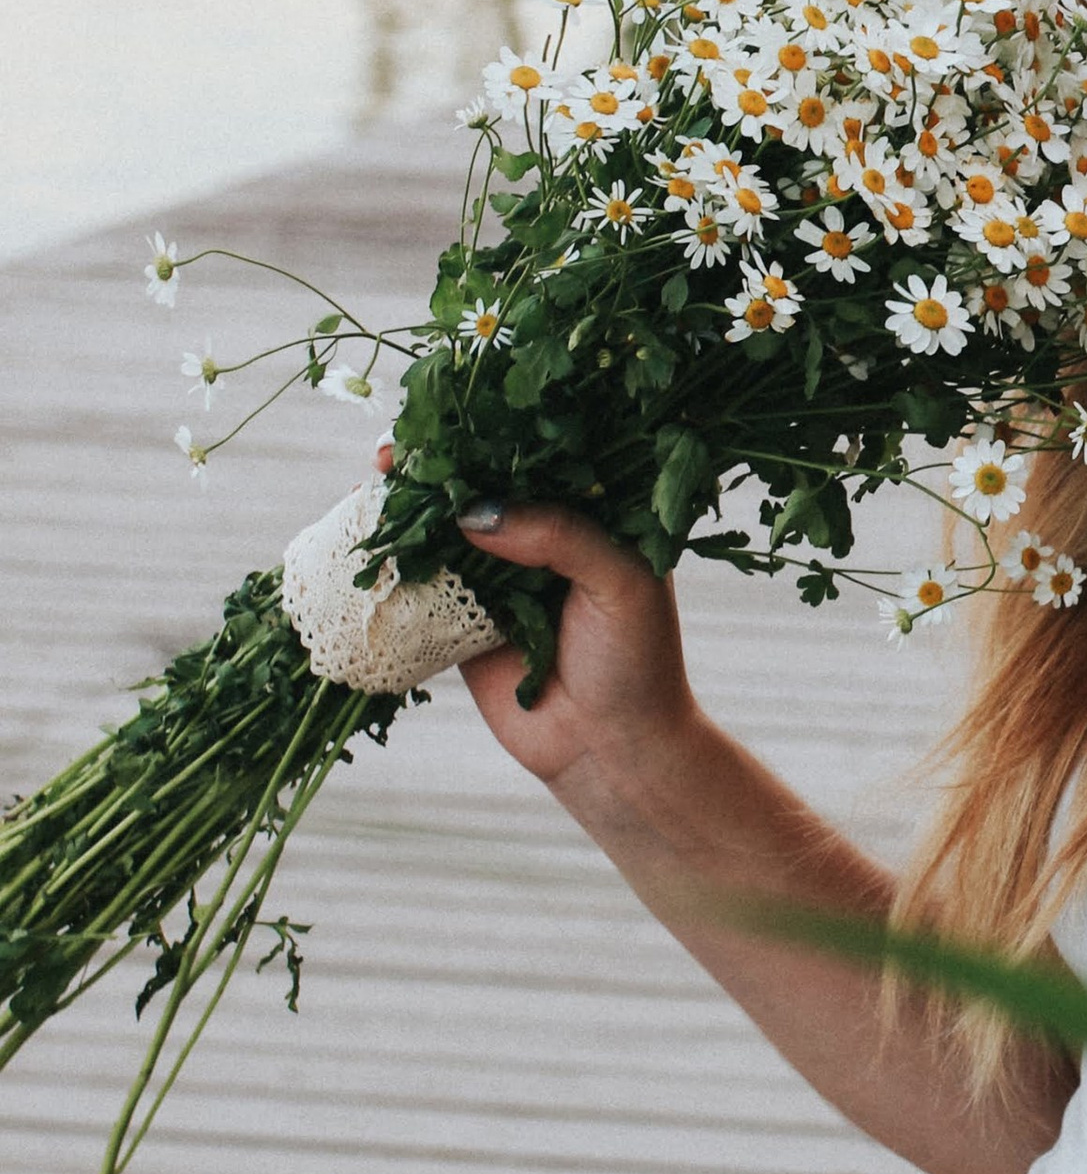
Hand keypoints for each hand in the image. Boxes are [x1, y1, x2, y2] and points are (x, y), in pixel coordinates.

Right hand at [376, 441, 697, 784]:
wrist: (612, 751)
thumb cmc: (637, 661)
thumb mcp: (619, 583)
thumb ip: (558, 536)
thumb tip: (474, 510)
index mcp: (595, 518)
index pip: (541, 461)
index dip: (496, 438)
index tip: (453, 421)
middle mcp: (544, 541)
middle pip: (484, 491)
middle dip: (438, 469)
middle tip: (393, 452)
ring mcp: (501, 581)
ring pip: (445, 534)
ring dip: (406, 511)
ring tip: (368, 486)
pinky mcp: (464, 624)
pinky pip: (422, 588)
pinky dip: (392, 567)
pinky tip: (361, 542)